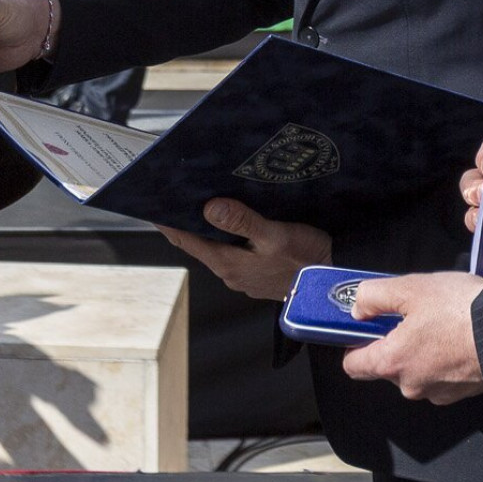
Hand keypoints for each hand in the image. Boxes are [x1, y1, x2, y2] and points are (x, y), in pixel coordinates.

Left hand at [158, 199, 330, 300]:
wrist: (331, 286)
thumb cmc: (306, 260)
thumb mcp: (275, 235)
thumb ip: (242, 221)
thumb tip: (209, 207)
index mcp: (228, 263)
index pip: (185, 239)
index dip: (166, 222)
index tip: (151, 204)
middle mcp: (230, 272)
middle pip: (198, 242)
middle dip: (186, 220)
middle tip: (175, 194)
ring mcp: (243, 275)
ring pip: (216, 247)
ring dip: (208, 228)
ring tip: (201, 201)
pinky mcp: (256, 274)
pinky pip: (233, 251)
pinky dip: (227, 235)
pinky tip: (233, 220)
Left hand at [341, 273, 482, 403]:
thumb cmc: (461, 311)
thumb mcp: (410, 288)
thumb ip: (374, 296)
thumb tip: (358, 308)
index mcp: (392, 363)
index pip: (353, 365)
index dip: (355, 342)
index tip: (367, 324)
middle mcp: (411, 385)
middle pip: (387, 365)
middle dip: (395, 340)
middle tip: (414, 313)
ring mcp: (438, 393)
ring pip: (417, 369)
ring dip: (423, 349)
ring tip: (442, 321)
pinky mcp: (462, 392)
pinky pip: (442, 374)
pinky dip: (445, 358)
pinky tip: (459, 336)